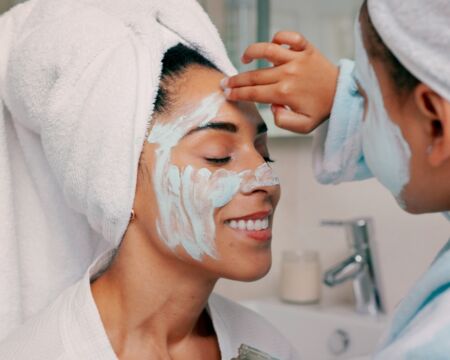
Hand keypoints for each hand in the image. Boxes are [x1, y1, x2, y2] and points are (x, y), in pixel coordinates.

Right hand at [222, 31, 338, 133]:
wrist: (342, 94)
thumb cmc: (321, 111)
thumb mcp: (302, 127)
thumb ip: (283, 122)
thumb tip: (272, 107)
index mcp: (284, 94)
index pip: (254, 93)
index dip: (237, 94)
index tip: (227, 94)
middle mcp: (288, 74)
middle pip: (254, 75)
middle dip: (236, 80)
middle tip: (224, 82)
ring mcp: (296, 59)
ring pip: (266, 50)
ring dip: (251, 53)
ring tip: (245, 59)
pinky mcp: (306, 48)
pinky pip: (289, 36)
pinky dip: (279, 37)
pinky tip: (273, 46)